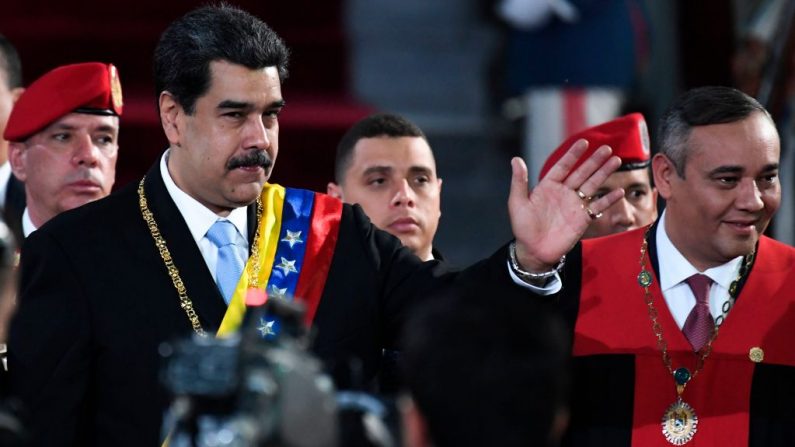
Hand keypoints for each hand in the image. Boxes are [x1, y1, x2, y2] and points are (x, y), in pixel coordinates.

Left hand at [508, 139, 623, 271]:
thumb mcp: (518, 203)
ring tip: (616, 161)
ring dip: (604, 173)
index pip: (563, 166)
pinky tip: (619, 192)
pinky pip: (598, 207)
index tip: (583, 142)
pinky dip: (608, 200)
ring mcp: (574, 205)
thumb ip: (519, 182)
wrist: (534, 251)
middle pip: (582, 173)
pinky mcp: (583, 219)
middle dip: (594, 160)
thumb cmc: (523, 227)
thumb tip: (516, 159)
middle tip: (607, 148)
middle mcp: (564, 192)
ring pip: (592, 185)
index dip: (573, 155)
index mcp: (548, 186)